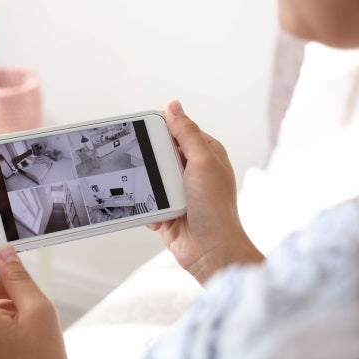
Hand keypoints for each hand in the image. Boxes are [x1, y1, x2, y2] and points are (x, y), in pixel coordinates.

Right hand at [148, 101, 263, 283]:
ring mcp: (181, 191)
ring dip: (150, 189)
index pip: (179, 131)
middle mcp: (193, 171)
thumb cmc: (215, 209)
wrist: (211, 252)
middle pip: (161, 154)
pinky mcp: (169, 210)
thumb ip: (187, 133)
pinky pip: (148, 202)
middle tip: (153, 171)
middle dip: (152, 163)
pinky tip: (159, 215)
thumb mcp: (203, 162)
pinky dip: (149, 208)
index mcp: (206, 154)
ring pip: (152, 178)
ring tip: (160, 198)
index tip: (144, 131)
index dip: (161, 130)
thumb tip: (174, 106)